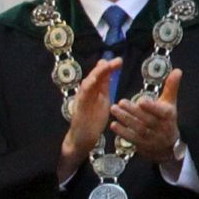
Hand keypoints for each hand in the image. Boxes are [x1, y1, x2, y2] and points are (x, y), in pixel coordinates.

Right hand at [59, 58, 123, 177]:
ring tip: (104, 66)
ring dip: (96, 73)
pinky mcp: (79, 108)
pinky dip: (87, 87)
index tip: (119, 61)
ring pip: (88, 83)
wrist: (83, 137)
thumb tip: (110, 73)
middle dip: (105, 67)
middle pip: (95, 76)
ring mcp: (82, 99)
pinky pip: (82, 96)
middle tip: (117, 61)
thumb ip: (105, 87)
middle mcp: (88, 92)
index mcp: (95, 90)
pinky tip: (93, 81)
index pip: (102, 76)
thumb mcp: (103, 100)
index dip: (109, 67)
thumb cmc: (93, 119)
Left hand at [109, 69, 181, 162]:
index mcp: (168, 115)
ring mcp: (152, 138)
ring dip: (125, 119)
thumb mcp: (171, 103)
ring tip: (114, 109)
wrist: (168, 145)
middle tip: (120, 102)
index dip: (152, 107)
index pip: (162, 112)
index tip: (141, 100)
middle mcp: (161, 127)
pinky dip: (122, 132)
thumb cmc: (167, 119)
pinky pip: (132, 138)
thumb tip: (177, 70)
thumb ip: (171, 87)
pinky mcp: (142, 145)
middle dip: (134, 111)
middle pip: (147, 120)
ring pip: (138, 128)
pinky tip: (113, 124)